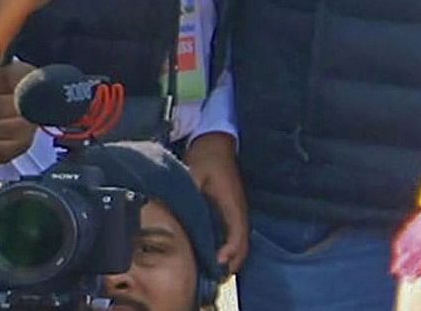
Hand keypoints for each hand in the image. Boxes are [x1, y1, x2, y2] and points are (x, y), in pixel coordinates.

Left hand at [184, 131, 248, 272]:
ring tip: (213, 272)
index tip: (217, 263)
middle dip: (231, 263)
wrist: (217, 143)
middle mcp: (239, 211)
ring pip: (240, 243)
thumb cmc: (207, 157)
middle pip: (242, 245)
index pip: (237, 234)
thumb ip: (188, 188)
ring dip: (231, 259)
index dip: (229, 251)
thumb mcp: (195, 171)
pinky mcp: (232, 212)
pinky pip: (234, 236)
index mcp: (232, 203)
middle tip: (214, 277)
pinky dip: (228, 249)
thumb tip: (178, 203)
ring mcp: (237, 212)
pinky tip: (214, 256)